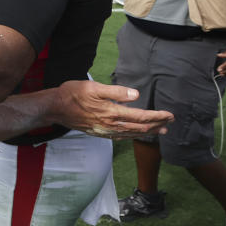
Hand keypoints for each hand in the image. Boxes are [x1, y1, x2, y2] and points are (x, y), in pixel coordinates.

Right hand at [49, 81, 173, 137]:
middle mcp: (110, 125)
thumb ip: (116, 92)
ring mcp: (105, 131)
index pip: (140, 116)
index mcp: (111, 113)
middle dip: (156, 124)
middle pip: (139, 128)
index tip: (169, 114)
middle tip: (170, 122)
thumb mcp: (94, 87)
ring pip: (131, 134)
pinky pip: (120, 137)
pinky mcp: (99, 132)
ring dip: (147, 132)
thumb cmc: (73, 94)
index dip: (157, 116)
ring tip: (159, 130)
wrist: (55, 108)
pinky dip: (132, 136)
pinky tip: (135, 134)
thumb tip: (136, 95)